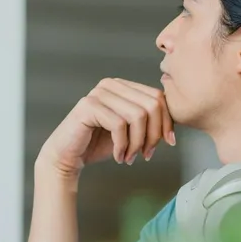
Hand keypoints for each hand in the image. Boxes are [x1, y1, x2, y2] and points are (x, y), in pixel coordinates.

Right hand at [37, 78, 175, 178]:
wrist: (68, 156)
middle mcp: (111, 84)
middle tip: (146, 154)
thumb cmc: (99, 144)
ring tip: (130, 157)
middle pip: (151, 105)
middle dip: (154, 134)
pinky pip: (119, 125)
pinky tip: (118, 156)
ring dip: (138, 143)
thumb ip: (148, 122)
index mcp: (123, 86)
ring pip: (137, 116)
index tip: (168, 143)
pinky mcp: (88, 107)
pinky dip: (122, 146)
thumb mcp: (130, 131)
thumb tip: (172, 127)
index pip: (157, 97)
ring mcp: (98, 93)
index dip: (167, 121)